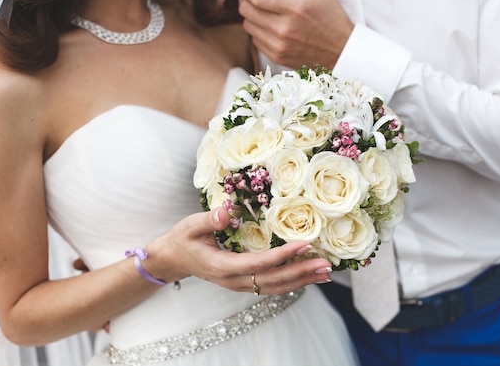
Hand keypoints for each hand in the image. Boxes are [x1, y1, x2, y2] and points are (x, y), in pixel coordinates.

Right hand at [145, 207, 332, 295]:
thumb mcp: (190, 225)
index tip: (304, 245)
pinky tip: (309, 276)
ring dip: (302, 280)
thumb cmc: (182, 239)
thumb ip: (208, 220)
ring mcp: (240, 285)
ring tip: (326, 273)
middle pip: (273, 281)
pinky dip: (293, 282)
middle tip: (326, 264)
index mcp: (222, 267)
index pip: (258, 264)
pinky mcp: (244, 283)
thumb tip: (226, 212)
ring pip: (276, 287)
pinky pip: (272, 286)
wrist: (173, 259)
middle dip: (301, 272)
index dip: (282, 256)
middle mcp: (234, 281)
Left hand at [239, 0, 353, 70]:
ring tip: (265, 11)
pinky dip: (259, 30)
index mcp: (295, 9)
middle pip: (247, 11)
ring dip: (252, 15)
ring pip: (248, 25)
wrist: (341, 51)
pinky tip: (272, 26)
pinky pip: (255, 40)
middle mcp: (284, 29)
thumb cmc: (332, 19)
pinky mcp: (277, 57)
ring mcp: (279, 46)